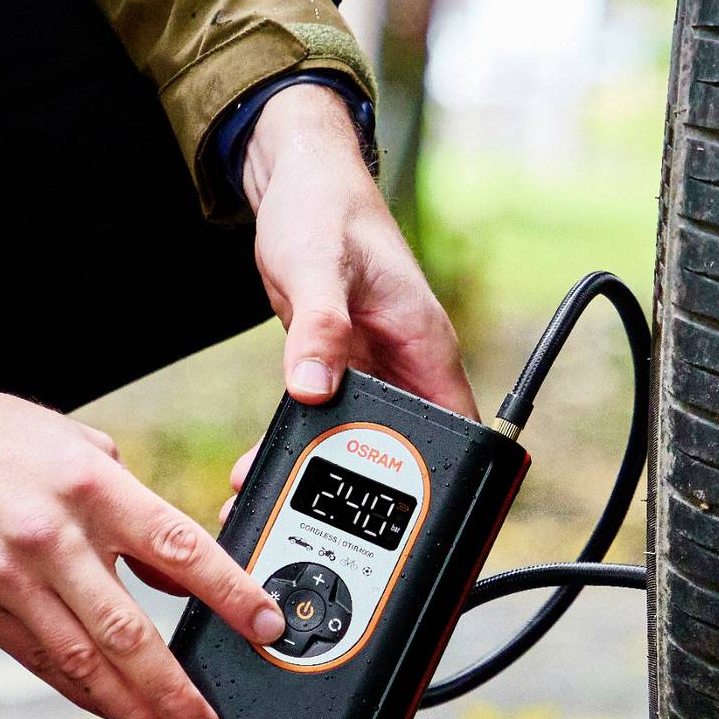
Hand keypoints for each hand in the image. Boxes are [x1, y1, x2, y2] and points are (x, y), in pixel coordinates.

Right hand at [0, 371, 285, 718]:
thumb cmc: (1, 439)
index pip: (179, 547)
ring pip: (82, 663)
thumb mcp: (81, 448)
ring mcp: (11, 578)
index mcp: (94, 487)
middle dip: (176, 690)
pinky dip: (81, 693)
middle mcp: (54, 537)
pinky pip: (40, 661)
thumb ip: (132, 509)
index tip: (267, 629)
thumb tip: (174, 572)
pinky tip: (113, 714)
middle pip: (129, 631)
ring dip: (131, 710)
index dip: (230, 594)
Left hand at [229, 81, 475, 516]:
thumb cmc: (322, 211)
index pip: (461, 432)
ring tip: (274, 510)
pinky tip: (257, 468)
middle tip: (330, 537)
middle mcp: (407, 365)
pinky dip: (298, 446)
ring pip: (361, 443)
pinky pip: (327, 421)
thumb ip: (319, 330)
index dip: (455, 485)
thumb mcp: (318, 269)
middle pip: (406, 452)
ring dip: (323, 476)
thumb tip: (315, 388)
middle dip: (372, 499)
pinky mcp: (341, 366)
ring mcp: (375, 368)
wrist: (295, 182)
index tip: (434, 533)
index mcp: (425, 347)